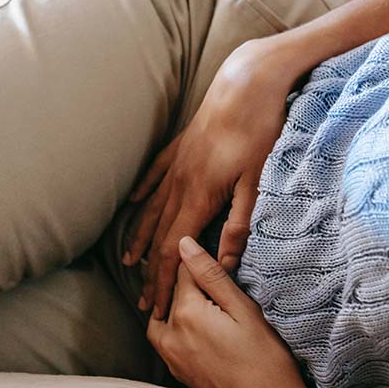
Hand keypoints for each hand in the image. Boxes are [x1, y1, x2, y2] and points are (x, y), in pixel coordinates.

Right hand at [122, 36, 306, 319]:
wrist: (247, 80)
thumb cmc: (259, 129)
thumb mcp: (257, 180)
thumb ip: (239, 223)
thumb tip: (224, 262)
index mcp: (199, 195)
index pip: (172, 249)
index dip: (162, 281)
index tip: (154, 307)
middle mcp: (180, 182)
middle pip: (158, 235)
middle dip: (149, 271)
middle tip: (142, 302)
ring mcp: (178, 162)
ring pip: (152, 208)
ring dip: (140, 237)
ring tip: (129, 261)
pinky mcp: (182, 145)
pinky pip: (155, 175)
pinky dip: (143, 193)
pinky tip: (133, 203)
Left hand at [146, 236, 321, 387]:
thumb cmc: (265, 358)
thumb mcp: (244, 309)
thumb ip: (211, 275)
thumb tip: (184, 244)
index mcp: (186, 313)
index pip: (182, 271)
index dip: (198, 261)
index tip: (214, 261)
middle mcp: (170, 334)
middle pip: (171, 294)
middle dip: (188, 284)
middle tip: (214, 284)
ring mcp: (171, 357)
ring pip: (161, 318)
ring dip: (176, 307)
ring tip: (203, 304)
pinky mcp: (177, 372)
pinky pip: (164, 341)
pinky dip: (174, 328)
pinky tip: (197, 328)